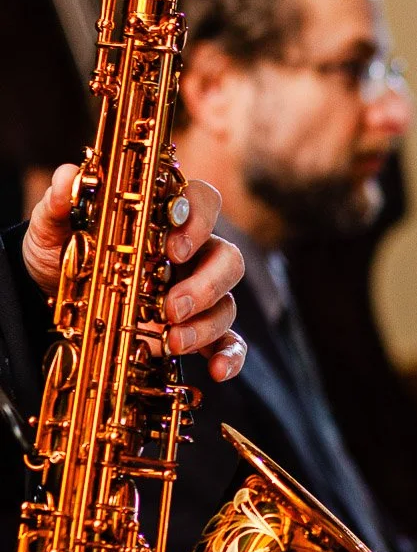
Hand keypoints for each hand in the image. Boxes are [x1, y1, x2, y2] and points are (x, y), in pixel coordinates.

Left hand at [22, 164, 246, 382]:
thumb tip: (68, 178)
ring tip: (172, 342)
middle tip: (172, 306)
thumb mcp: (51, 231)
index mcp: (164, 220)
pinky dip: (231, 357)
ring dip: (206, 324)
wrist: (53, 299)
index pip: (204, 202)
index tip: (174, 248)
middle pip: (227, 258)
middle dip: (205, 284)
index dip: (198, 221)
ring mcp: (198, 295)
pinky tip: (217, 372)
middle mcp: (191, 256)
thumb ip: (57, 205)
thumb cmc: (62, 256)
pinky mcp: (196, 332)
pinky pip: (231, 344)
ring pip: (227, 303)